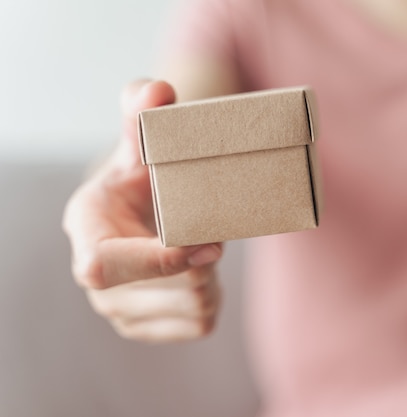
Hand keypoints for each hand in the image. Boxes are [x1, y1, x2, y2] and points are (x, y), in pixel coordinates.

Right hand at [63, 80, 222, 342]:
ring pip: (194, 307)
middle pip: (174, 287)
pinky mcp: (142, 328)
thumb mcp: (141, 140)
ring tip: (204, 251)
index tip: (208, 244)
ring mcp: (117, 310)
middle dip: (207, 260)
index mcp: (86, 227)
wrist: (143, 213)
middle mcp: (94, 278)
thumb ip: (143, 109)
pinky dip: (213, 298)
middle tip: (211, 234)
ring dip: (214, 276)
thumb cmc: (144, 175)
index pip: (105, 266)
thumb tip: (157, 90)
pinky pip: (200, 324)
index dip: (160, 260)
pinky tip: (199, 275)